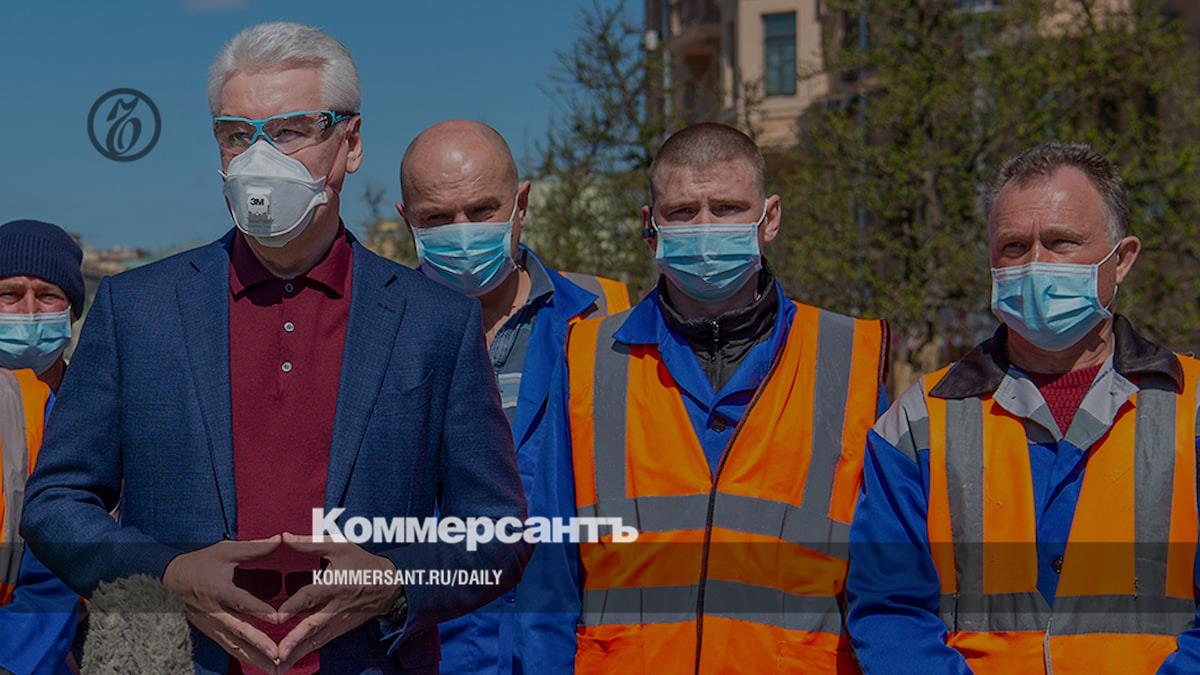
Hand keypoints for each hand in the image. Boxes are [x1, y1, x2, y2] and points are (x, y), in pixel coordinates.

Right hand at [162, 535, 281, 670]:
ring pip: (233, 645)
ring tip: (273, 668)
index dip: (260, 610)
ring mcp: (210, 624)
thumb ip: (254, 547)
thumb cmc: (198, 563)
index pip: (242, 602)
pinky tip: (258, 664)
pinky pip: (227, 647)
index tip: (278, 618)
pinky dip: (242, 657)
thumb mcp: (224, 550)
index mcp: (218, 590)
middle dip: (258, 644)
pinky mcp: (208, 631)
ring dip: (253, 657)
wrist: (166, 579)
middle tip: (277, 654)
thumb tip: (279, 539)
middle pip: (238, 631)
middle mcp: (214, 611)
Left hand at [274, 532, 403, 671]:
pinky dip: (306, 652)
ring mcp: (339, 621)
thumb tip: (284, 537)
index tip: (277, 616)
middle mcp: (335, 607)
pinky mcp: (341, 628)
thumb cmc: (362, 563)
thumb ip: (310, 543)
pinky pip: (321, 642)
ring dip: (297, 653)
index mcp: (334, 585)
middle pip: (313, 626)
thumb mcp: (340, 547)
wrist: (388, 584)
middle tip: (277, 653)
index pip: (311, 596)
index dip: (294, 606)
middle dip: (295, 640)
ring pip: (316, 639)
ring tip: (279, 666)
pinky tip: (292, 662)